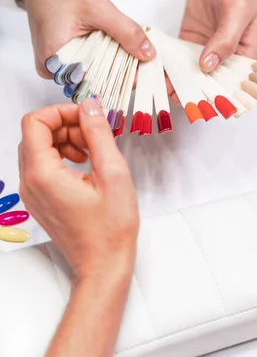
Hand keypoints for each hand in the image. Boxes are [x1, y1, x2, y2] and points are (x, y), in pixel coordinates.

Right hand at [12, 0, 154, 77]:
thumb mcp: (98, 8)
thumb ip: (125, 32)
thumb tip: (147, 53)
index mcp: (55, 62)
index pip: (96, 82)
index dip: (124, 78)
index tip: (146, 71)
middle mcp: (52, 69)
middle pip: (95, 78)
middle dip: (121, 68)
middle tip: (144, 58)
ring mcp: (56, 64)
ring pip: (93, 69)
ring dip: (113, 59)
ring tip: (133, 49)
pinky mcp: (62, 55)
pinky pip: (88, 60)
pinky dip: (103, 53)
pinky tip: (117, 44)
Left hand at [18, 98, 138, 281]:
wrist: (104, 265)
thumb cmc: (111, 227)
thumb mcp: (112, 172)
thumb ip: (98, 133)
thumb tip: (90, 106)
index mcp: (42, 174)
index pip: (34, 122)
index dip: (61, 111)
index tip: (86, 116)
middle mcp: (30, 182)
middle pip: (36, 133)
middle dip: (65, 125)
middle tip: (94, 133)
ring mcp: (32, 193)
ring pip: (39, 147)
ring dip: (65, 139)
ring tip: (92, 150)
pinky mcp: (40, 199)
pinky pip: (42, 165)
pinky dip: (62, 155)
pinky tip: (85, 164)